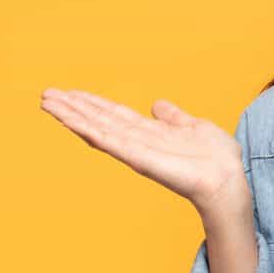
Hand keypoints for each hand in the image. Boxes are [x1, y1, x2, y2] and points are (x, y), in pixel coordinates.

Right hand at [39, 88, 248, 214]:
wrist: (227, 180)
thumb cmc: (217, 159)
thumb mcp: (195, 127)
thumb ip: (174, 117)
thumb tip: (158, 105)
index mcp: (151, 132)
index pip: (115, 115)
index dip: (93, 103)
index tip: (70, 92)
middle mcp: (138, 141)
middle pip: (99, 120)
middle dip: (73, 107)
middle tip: (46, 94)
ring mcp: (136, 150)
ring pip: (97, 129)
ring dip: (72, 115)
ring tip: (47, 102)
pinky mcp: (139, 159)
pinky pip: (109, 142)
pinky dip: (89, 130)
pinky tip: (71, 119)